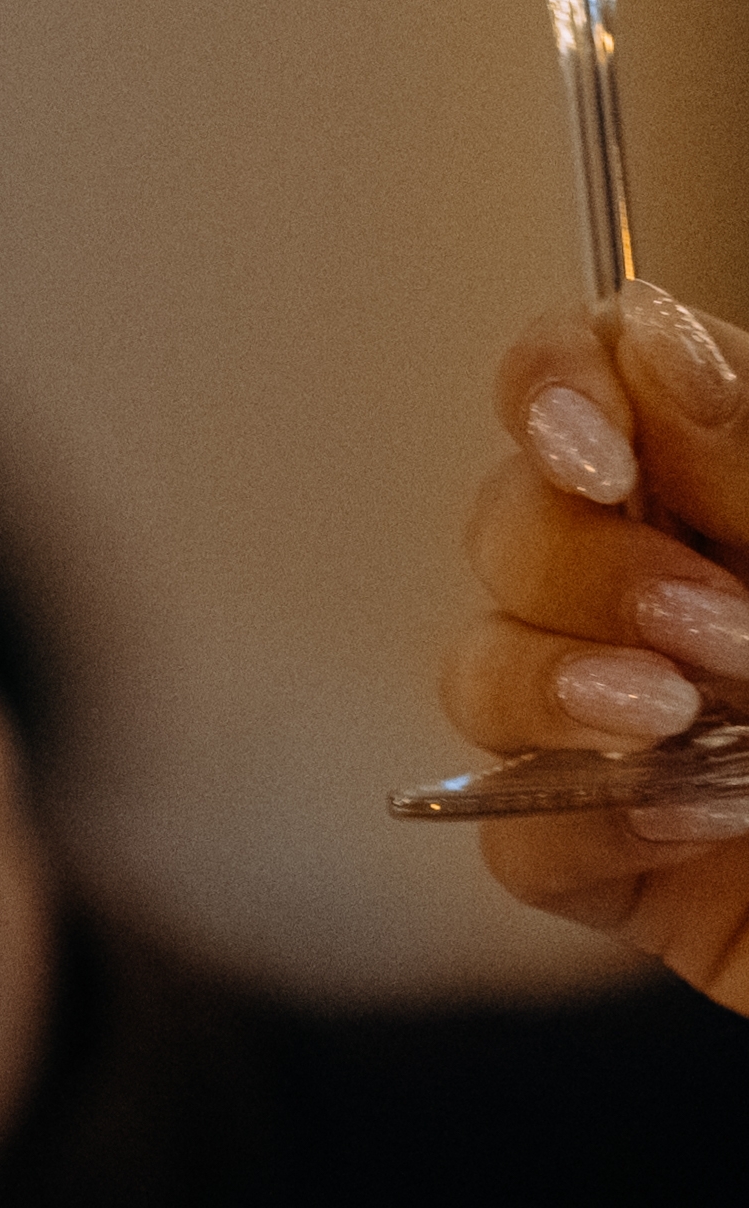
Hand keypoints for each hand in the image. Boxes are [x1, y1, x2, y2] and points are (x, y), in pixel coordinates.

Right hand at [448, 284, 748, 1010]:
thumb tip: (650, 343)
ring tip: (679, 718)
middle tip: (722, 625)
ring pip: (485, 666)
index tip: (596, 448)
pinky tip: (696, 817)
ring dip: (560, 685)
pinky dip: (584, 819)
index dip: (554, 386)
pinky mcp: (625, 864)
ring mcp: (646, 729)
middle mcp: (693, 591)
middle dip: (585, 565)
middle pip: (514, 520)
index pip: (597, 375)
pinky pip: (517, 829)